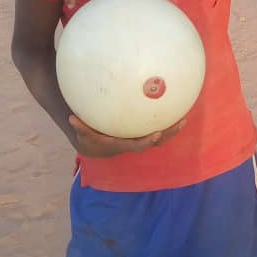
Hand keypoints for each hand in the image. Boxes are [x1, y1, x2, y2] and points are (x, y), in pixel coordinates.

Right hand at [69, 114, 186, 157]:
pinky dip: (167, 122)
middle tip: (181, 122)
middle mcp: (136, 143)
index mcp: (125, 144)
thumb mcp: (84, 134)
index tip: (156, 134)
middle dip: (169, 133)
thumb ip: (80, 127)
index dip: (148, 141)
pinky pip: (157, 128)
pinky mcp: (143, 133)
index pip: (139, 145)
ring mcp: (141, 138)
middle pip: (157, 141)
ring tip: (185, 117)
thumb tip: (71, 118)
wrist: (98, 148)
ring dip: (173, 128)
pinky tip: (175, 108)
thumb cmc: (91, 139)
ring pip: (161, 136)